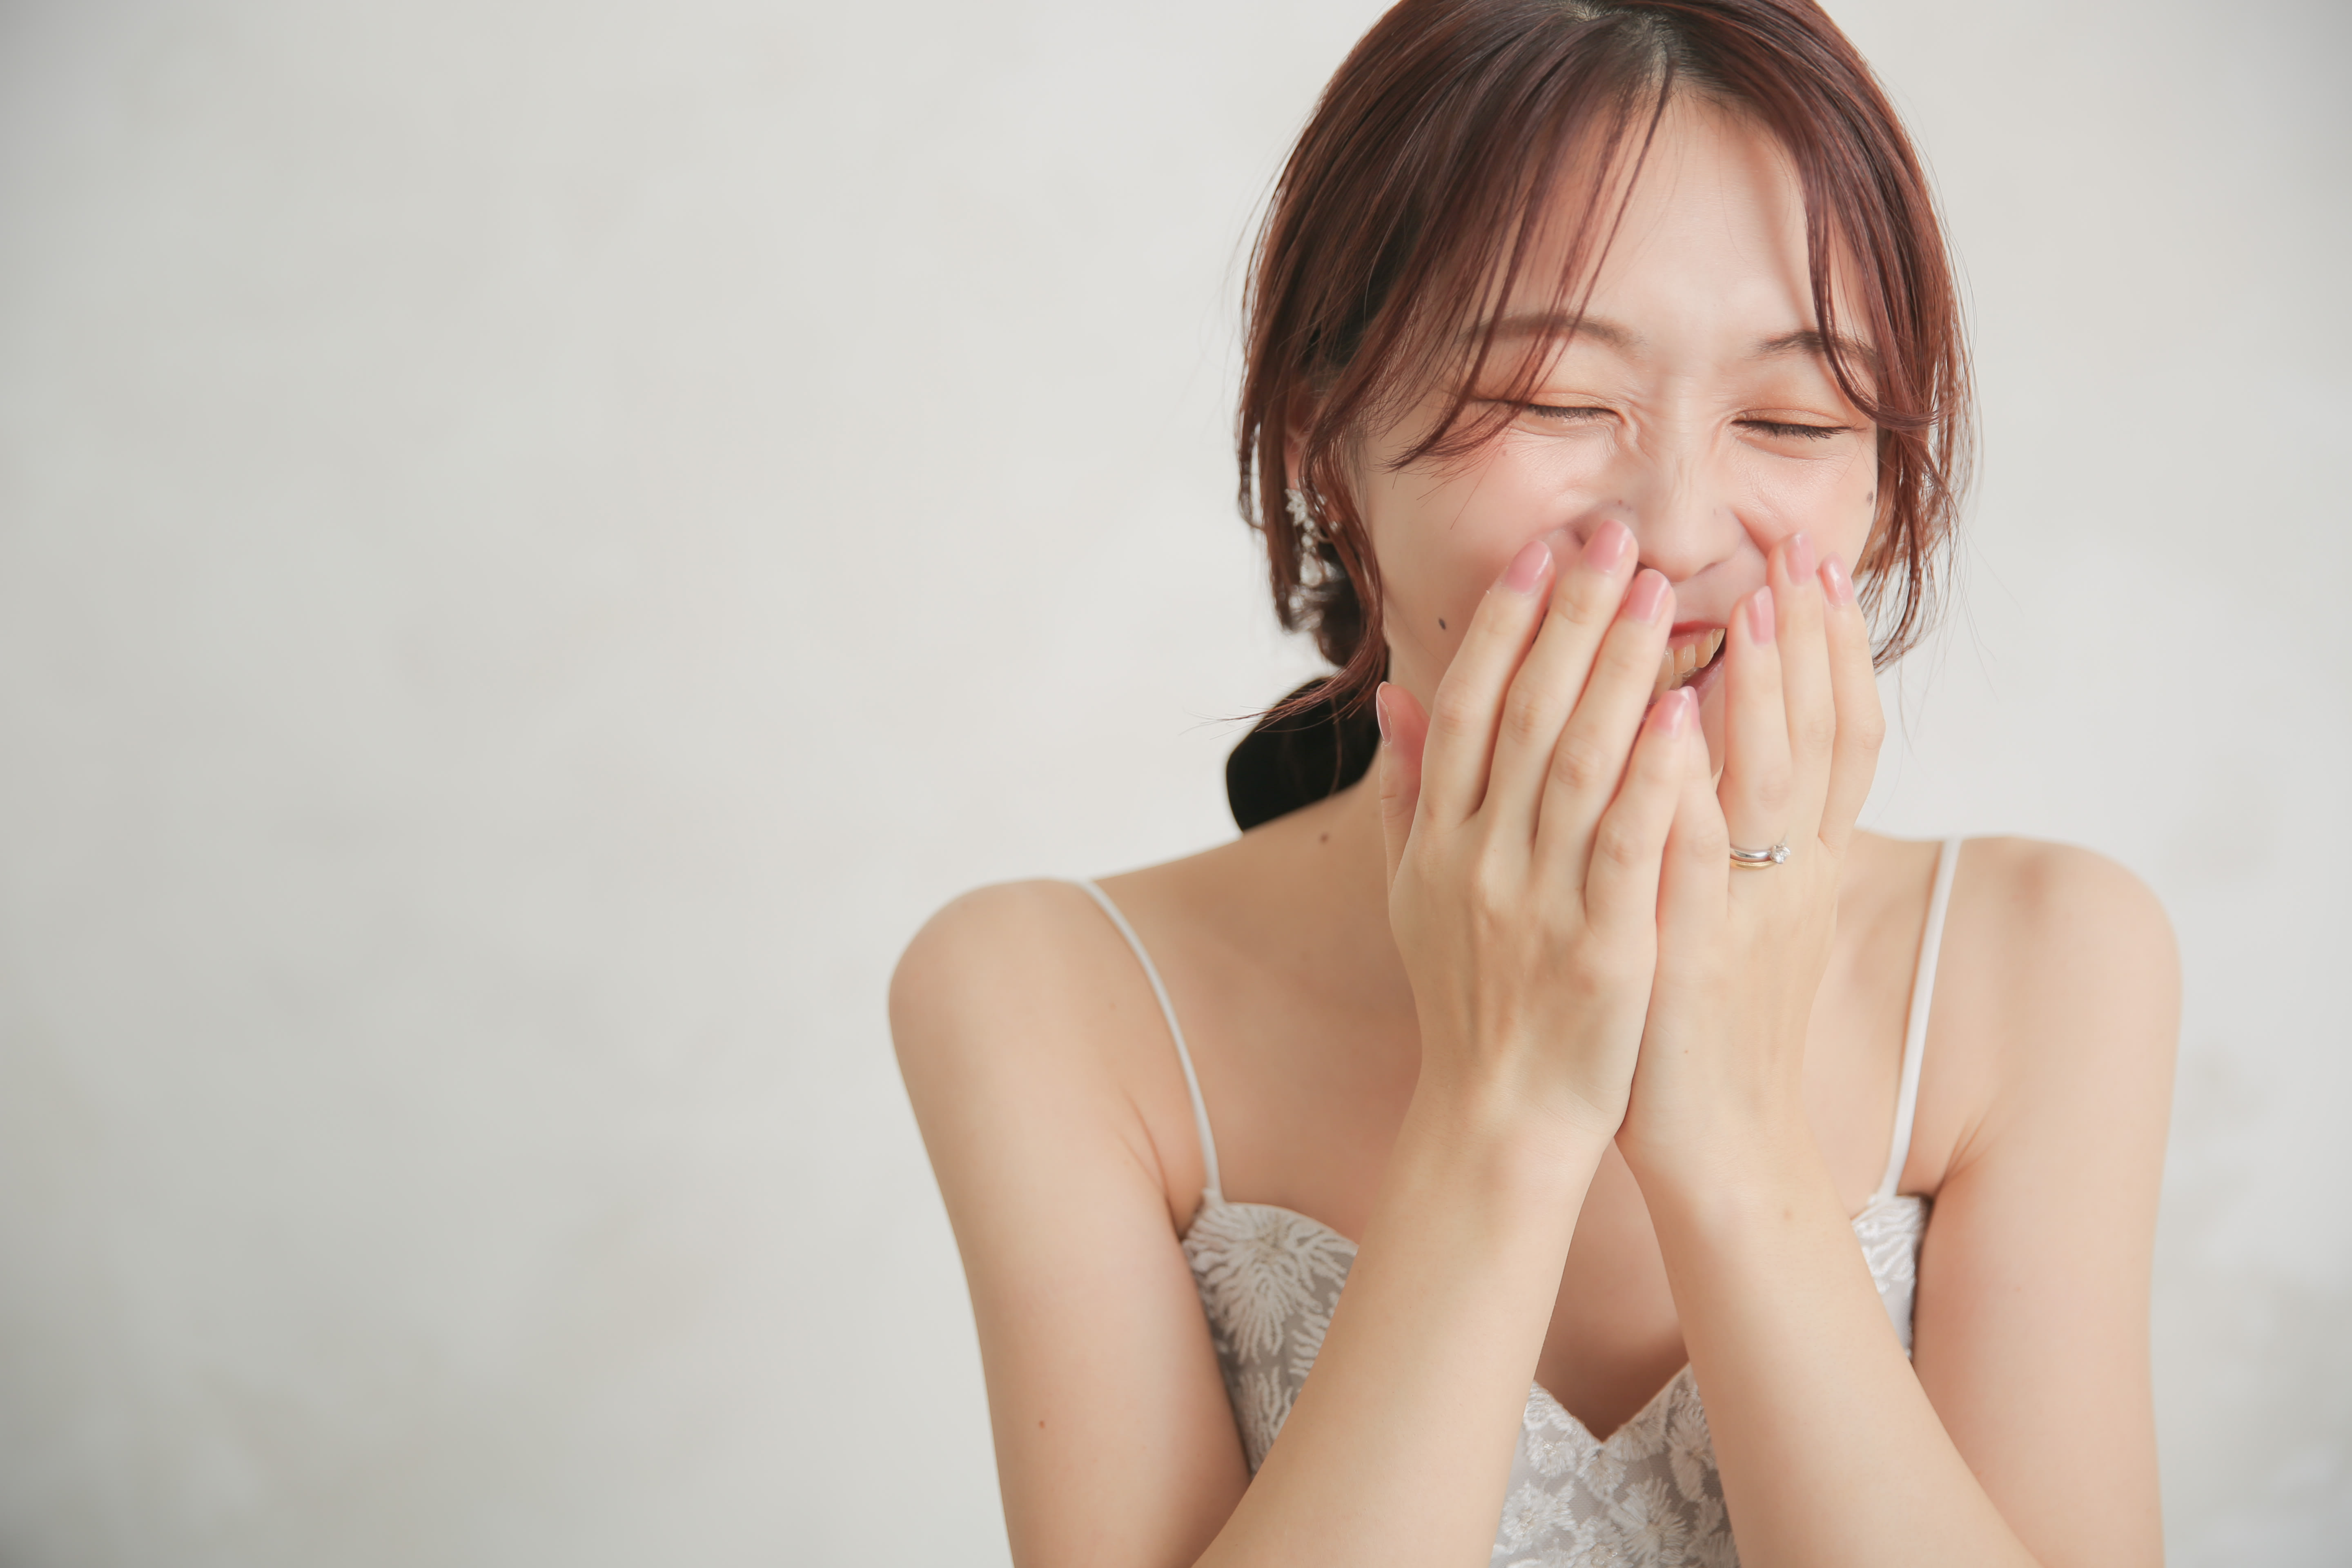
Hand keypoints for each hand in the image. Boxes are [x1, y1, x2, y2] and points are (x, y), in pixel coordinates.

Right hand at [1377, 522, 1710, 1145]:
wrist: (1498, 1115)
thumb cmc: (1467, 997)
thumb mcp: (1414, 892)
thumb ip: (1410, 792)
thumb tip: (1395, 699)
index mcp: (1440, 839)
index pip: (1469, 706)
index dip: (1507, 625)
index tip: (1544, 551)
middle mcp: (1480, 858)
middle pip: (1527, 714)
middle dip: (1573, 619)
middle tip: (1619, 538)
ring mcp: (1539, 902)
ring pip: (1580, 764)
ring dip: (1621, 672)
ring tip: (1664, 594)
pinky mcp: (1602, 947)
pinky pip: (1628, 847)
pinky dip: (1654, 779)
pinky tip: (1689, 713)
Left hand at [1616, 532, 1886, 1185]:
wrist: (1722, 1146)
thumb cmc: (1709, 1019)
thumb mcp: (1736, 910)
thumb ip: (1732, 824)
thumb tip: (1711, 729)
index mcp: (1802, 862)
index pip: (1837, 731)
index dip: (1833, 646)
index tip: (1815, 560)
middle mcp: (1792, 876)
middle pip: (1821, 735)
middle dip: (1811, 637)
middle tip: (1800, 541)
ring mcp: (1750, 912)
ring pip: (1770, 781)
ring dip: (1765, 692)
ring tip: (1754, 605)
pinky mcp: (1697, 952)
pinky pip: (1696, 856)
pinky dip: (1689, 787)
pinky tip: (1676, 722)